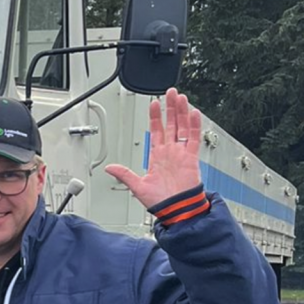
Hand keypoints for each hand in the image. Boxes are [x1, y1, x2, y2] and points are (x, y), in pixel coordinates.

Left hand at [105, 87, 201, 209]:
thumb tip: (109, 168)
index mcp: (157, 156)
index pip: (156, 130)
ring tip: (180, 97)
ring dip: (181, 112)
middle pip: (171, 124)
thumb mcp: (137, 186)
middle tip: (169, 93)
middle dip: (170, 108)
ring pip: (182, 127)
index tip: (154, 104)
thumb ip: (124, 174)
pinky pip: (193, 138)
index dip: (155, 117)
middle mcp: (170, 152)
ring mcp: (181, 154)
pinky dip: (194, 126)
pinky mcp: (191, 158)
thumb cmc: (160, 201)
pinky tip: (193, 113)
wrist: (176, 210)